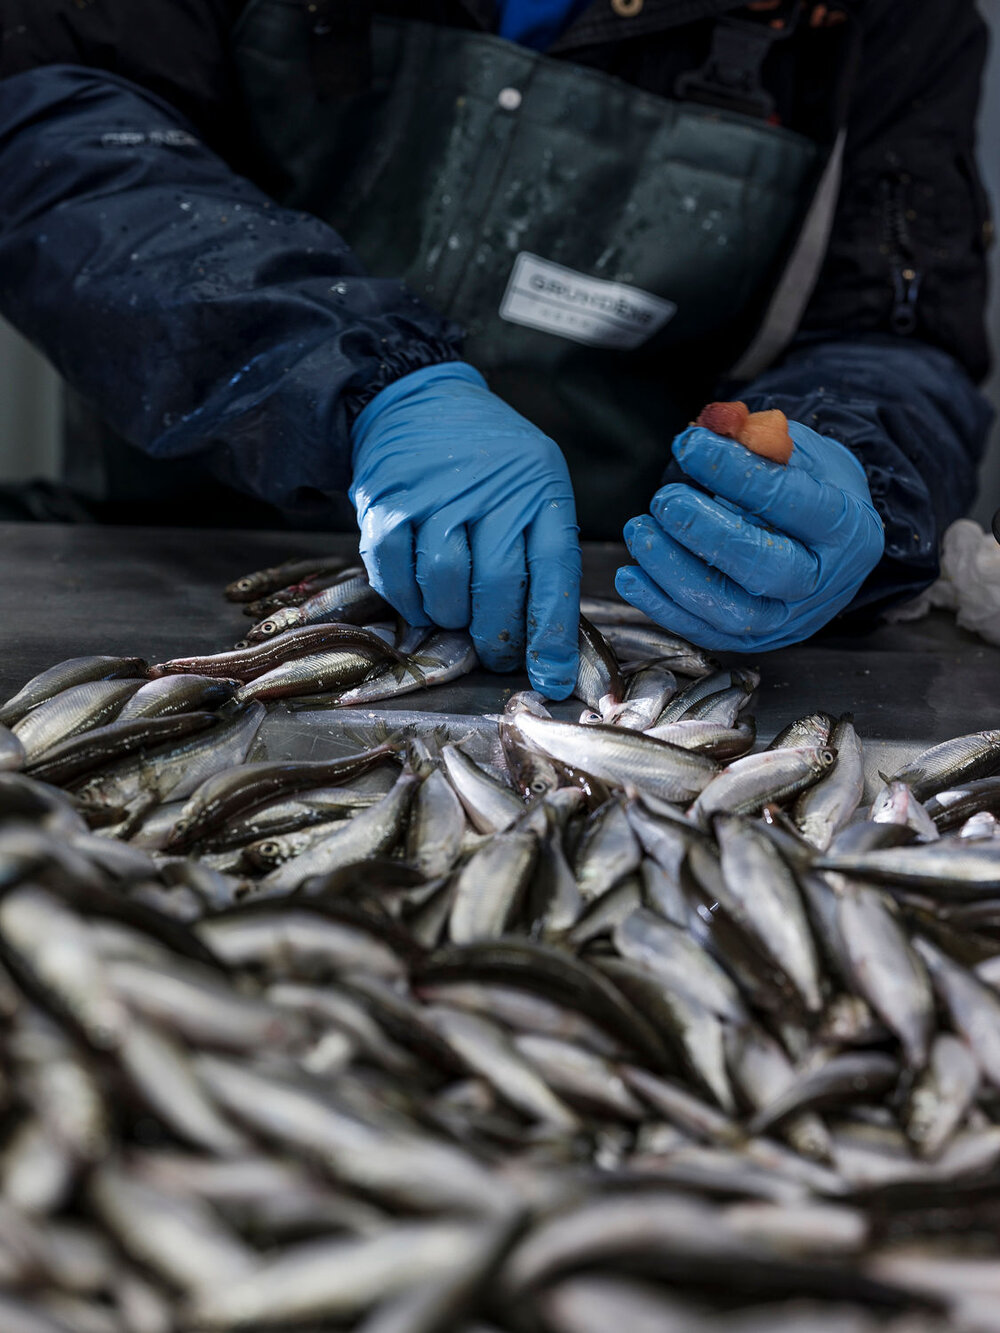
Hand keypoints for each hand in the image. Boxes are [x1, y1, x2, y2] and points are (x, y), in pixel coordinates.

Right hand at [350, 362, 580, 696]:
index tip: (551, 680)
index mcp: (539, 488)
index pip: (554, 573)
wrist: (422, 399)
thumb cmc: (490, 461)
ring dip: (451, 618)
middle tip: (496, 653)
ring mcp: (434, 495)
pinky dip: (407, 602)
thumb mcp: (535, 487)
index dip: (552, 635)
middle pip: (498, 587)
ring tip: (456, 614)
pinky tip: (419, 599)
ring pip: (444, 587)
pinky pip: (394, 578)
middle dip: (498, 637)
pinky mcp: (385, 504)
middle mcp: (490, 489)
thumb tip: (546, 646)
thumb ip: (541, 555)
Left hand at [615, 420, 884, 651]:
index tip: (689, 446)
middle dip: (705, 532)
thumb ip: (758, 440)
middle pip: (765, 565)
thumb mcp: (799, 453)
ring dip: (674, 572)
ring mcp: (788, 617)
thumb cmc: (813, 489)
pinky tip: (631, 576)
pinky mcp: (754, 640)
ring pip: (731, 610)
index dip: (735, 473)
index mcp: (844, 526)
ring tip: (641, 531)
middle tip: (665, 500)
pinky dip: (661, 606)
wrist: (831, 543)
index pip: (791, 501)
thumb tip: (709, 428)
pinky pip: (704, 631)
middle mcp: (822, 581)